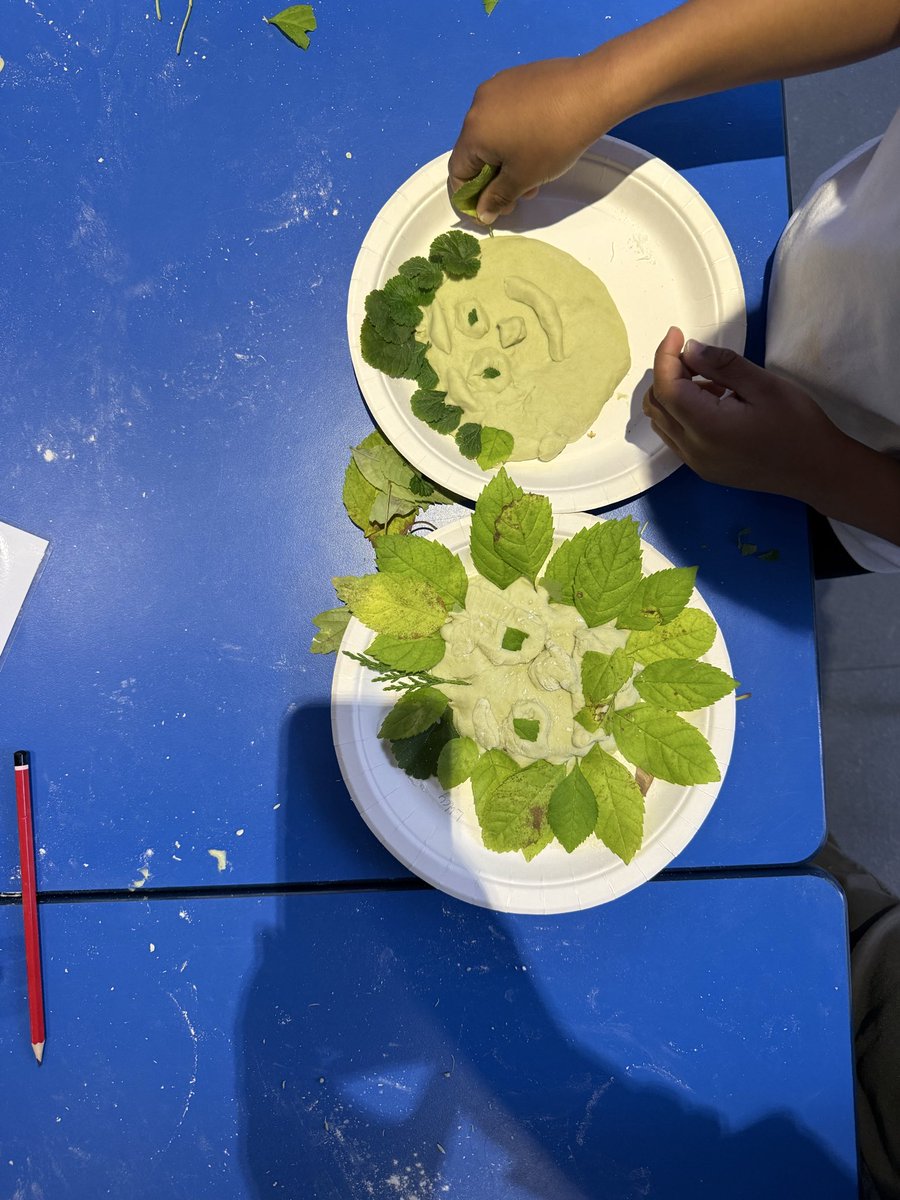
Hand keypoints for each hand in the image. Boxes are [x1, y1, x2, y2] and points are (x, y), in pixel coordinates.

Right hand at [448, 58, 603, 224]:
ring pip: (492, 132)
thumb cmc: (553, 140)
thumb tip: (482, 213)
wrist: (592, 91)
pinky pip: (506, 113)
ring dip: (505, 158)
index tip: (492, 211)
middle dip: (493, 179)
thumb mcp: (524, 178)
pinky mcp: (517, 77)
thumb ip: (498, 198)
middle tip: (519, 194)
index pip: (458, 173)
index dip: (470, 198)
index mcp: (473, 131)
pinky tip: (539, 139)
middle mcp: (477, 104)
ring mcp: (497, 86)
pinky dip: (514, 133)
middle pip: (474, 152)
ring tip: (534, 170)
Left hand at [643, 327, 846, 502]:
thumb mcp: (764, 385)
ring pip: (662, 422)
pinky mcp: (704, 469)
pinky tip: (713, 402)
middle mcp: (693, 450)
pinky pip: (676, 437)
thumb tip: (690, 349)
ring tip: (711, 381)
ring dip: (674, 394)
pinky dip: (682, 414)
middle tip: (696, 357)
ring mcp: (696, 463)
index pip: (666, 388)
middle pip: (656, 405)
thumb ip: (722, 365)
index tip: (677, 333)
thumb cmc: (798, 425)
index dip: (665, 357)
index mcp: (707, 427)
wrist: (816, 471)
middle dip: (667, 374)